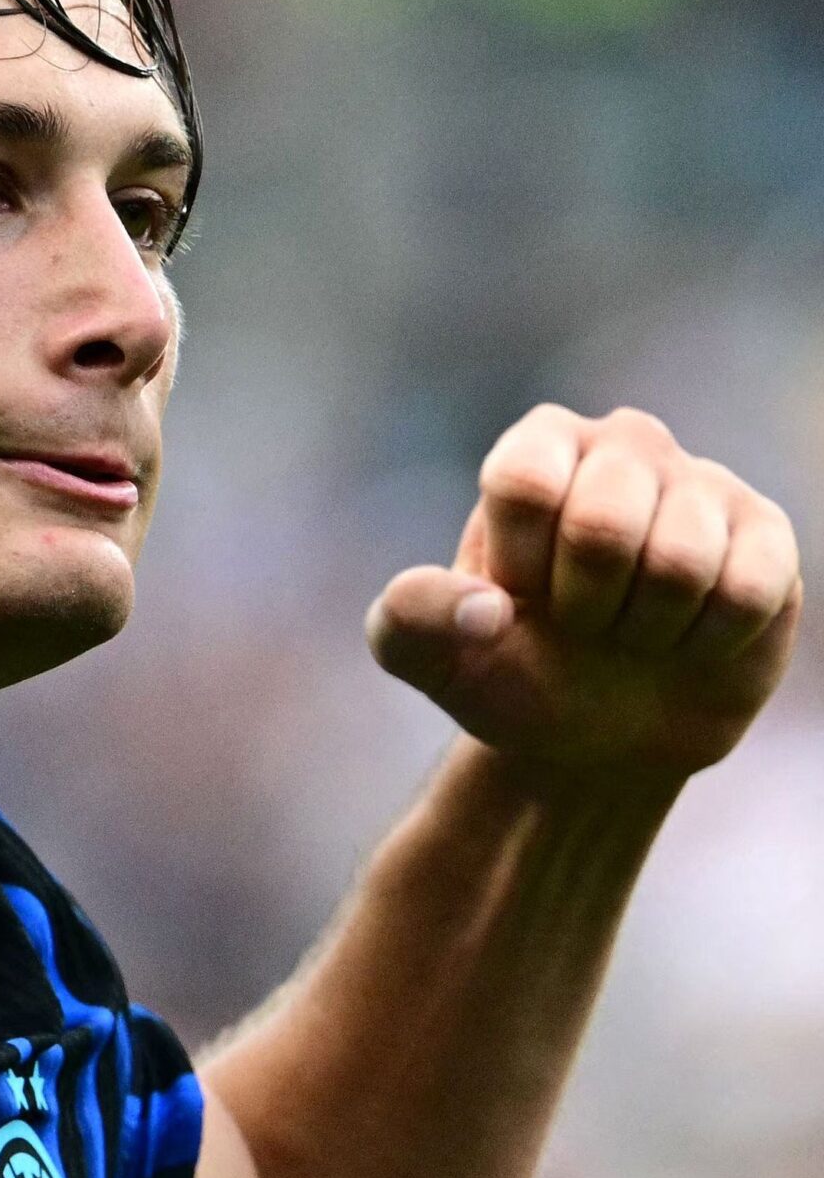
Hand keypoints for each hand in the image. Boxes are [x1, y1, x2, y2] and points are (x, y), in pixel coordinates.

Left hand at [366, 405, 801, 779]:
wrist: (599, 733)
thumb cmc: (509, 670)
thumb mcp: (429, 655)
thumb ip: (411, 619)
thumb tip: (487, 608)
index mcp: (538, 447)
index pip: (526, 482)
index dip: (522, 567)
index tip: (515, 599)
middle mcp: (624, 443)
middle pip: (603, 522)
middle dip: (585, 604)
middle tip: (582, 622)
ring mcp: (704, 483)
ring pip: (681, 562)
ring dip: (647, 627)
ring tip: (634, 629)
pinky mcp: (767, 535)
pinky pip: (745, 591)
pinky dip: (707, 641)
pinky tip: (689, 638)